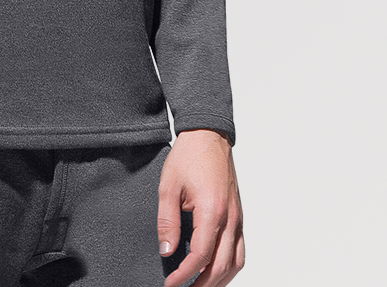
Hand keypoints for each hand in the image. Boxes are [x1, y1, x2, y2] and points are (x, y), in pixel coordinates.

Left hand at [158, 128, 244, 286]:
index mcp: (212, 210)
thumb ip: (167, 221)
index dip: (185, 275)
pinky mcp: (238, 215)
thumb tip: (166, 251)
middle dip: (202, 285)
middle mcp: (230, 218)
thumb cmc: (189, 155)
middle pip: (221, 266)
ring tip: (198, 286)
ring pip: (235, 263)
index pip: (200, 256)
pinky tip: (215, 270)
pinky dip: (229, 267)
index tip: (170, 284)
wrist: (208, 135)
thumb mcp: (168, 186)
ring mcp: (237, 218)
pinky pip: (240, 250)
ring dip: (218, 280)